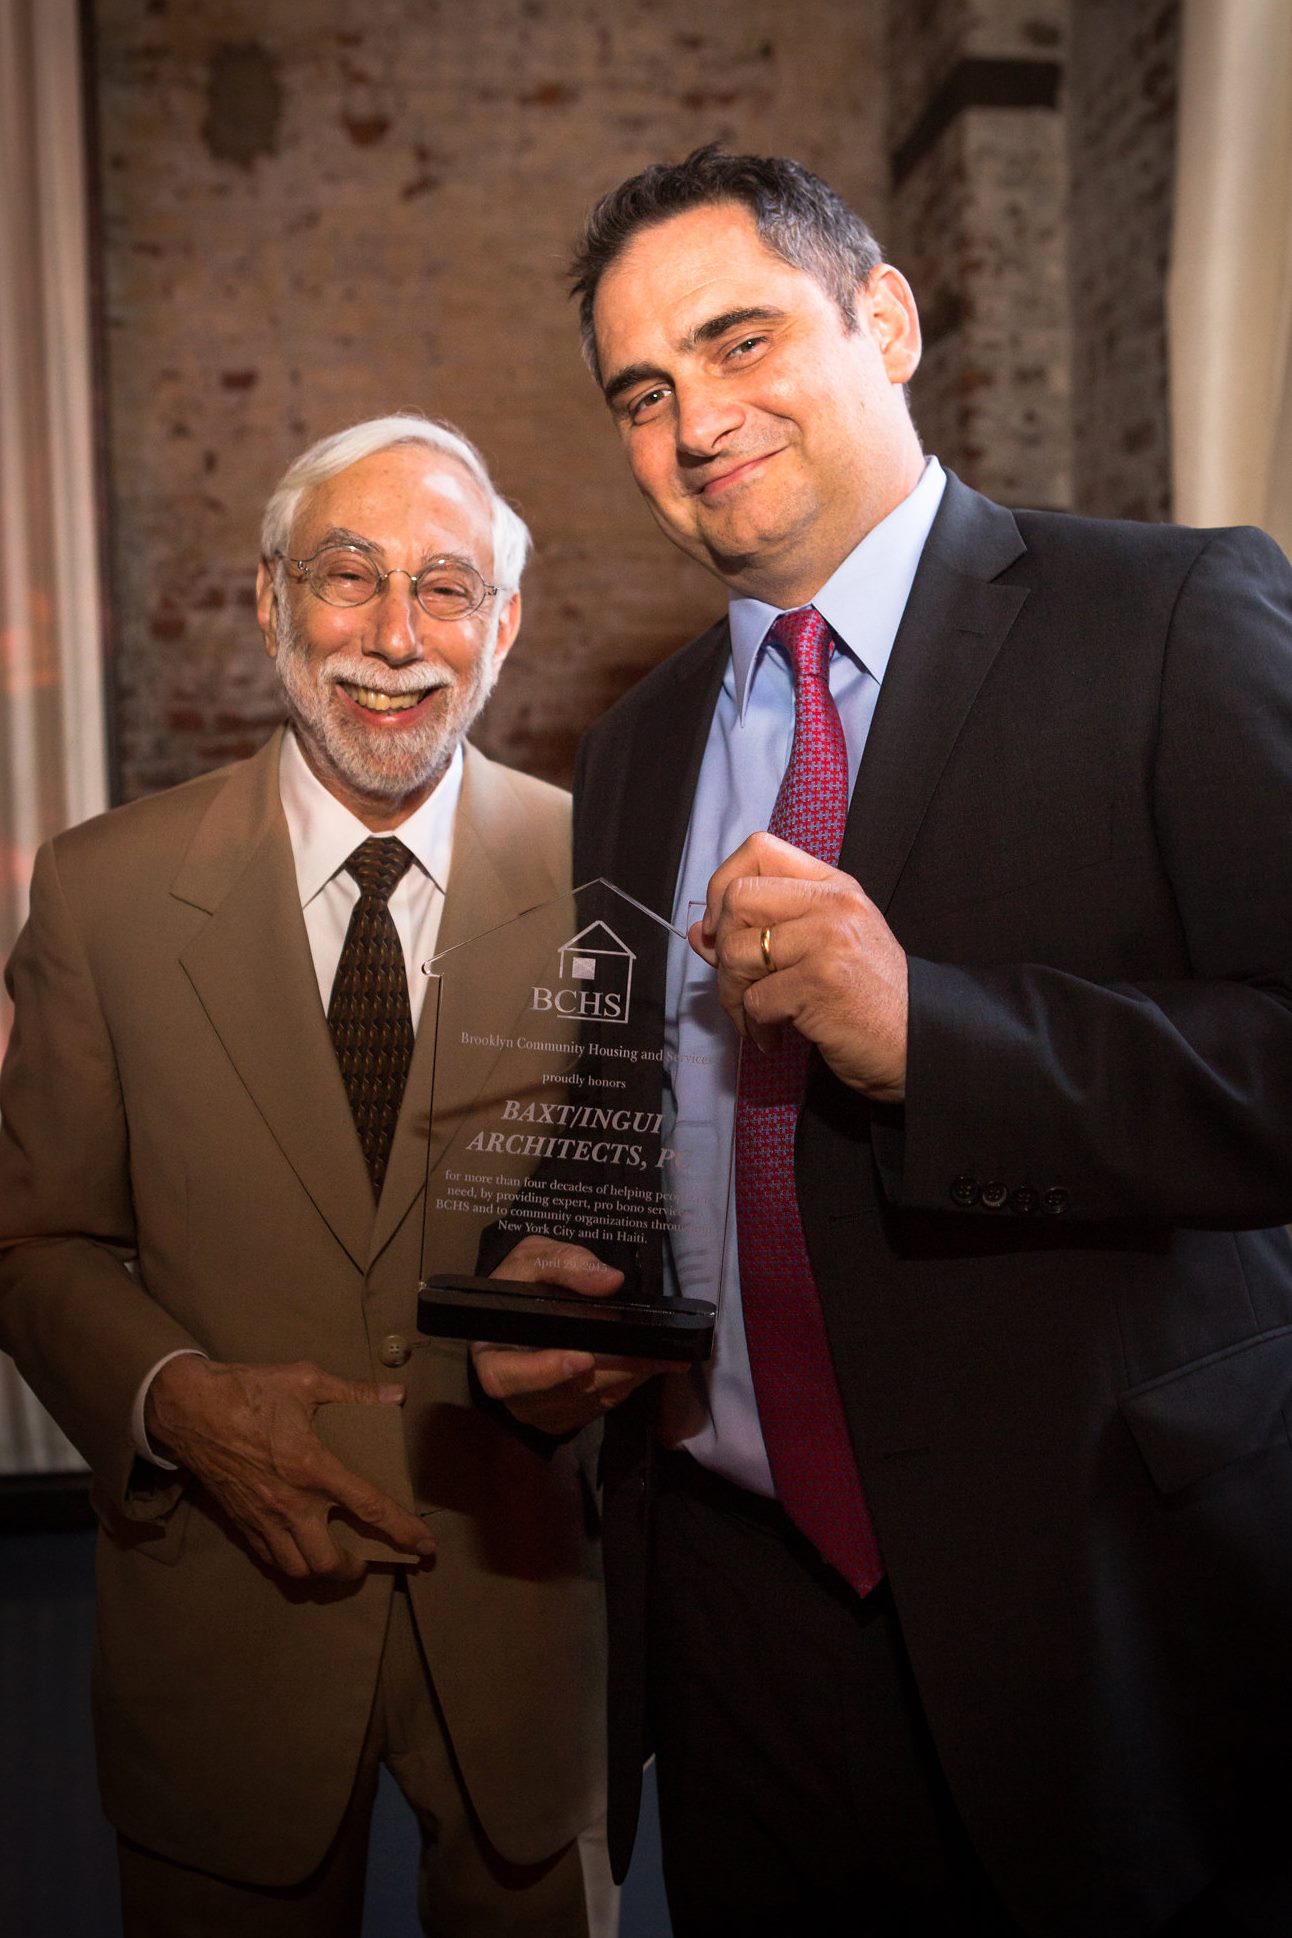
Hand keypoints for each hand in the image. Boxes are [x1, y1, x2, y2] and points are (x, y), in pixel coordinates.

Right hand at [144, 1355, 435, 1581]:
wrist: (188, 1409)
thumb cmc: (249, 1391)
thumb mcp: (305, 1379)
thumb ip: (353, 1391)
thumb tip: (396, 1394)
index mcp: (313, 1468)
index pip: (369, 1508)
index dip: (403, 1531)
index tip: (425, 1547)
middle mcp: (290, 1503)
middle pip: (327, 1561)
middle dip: (354, 1569)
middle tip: (368, 1557)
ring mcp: (263, 1518)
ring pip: (297, 1570)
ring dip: (322, 1572)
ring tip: (336, 1559)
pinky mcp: (241, 1522)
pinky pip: (269, 1559)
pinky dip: (290, 1563)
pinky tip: (301, 1548)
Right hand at [471, 1237, 672, 1434]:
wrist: (528, 1301)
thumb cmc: (524, 1281)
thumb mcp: (536, 1257)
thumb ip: (567, 1264)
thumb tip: (610, 1281)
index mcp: (492, 1354)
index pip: (507, 1376)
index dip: (544, 1372)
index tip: (583, 1358)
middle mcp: (513, 1391)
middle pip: (560, 1394)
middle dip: (608, 1373)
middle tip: (649, 1354)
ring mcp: (539, 1408)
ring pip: (585, 1403)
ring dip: (624, 1380)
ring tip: (659, 1356)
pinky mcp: (565, 1415)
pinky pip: (597, 1408)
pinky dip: (624, 1387)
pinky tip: (645, 1365)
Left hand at [690, 831, 908, 1101]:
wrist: (918, 1042)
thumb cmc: (870, 998)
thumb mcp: (823, 947)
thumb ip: (764, 931)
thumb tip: (700, 931)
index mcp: (833, 886)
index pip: (758, 849)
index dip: (724, 886)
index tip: (725, 927)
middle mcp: (832, 904)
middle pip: (737, 897)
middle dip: (722, 948)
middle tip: (737, 981)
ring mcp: (829, 940)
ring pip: (738, 953)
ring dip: (733, 996)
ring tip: (755, 1019)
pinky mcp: (821, 982)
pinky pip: (755, 999)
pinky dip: (755, 1026)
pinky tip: (774, 1036)